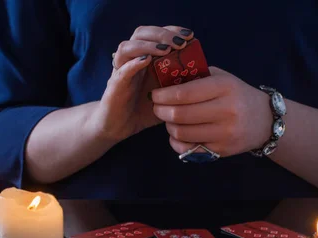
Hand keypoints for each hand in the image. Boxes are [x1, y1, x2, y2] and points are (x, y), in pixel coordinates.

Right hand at [90, 26, 193, 141]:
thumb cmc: (143, 109)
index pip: (156, 34)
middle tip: (180, 42)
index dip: (172, 30)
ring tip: (165, 50)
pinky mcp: (115, 85)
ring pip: (127, 47)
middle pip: (141, 33)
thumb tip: (203, 76)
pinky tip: (146, 61)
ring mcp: (121, 71)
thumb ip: (178, 83)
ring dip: (148, 45)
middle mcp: (131, 60)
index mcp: (144, 58)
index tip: (189, 36)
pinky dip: (133, 63)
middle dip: (162, 34)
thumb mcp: (166, 94)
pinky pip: (122, 70)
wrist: (119, 127)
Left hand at [151, 67, 271, 156]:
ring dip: (168, 126)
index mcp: (225, 88)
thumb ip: (197, 77)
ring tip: (168, 119)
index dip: (163, 95)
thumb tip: (165, 80)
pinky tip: (177, 134)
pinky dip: (177, 141)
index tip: (154, 94)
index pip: (184, 93)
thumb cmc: (237, 95)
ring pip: (182, 133)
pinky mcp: (222, 150)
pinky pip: (189, 148)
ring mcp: (225, 133)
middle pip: (180, 115)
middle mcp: (226, 111)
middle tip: (157, 107)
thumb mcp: (222, 78)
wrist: (265, 120)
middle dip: (161, 111)